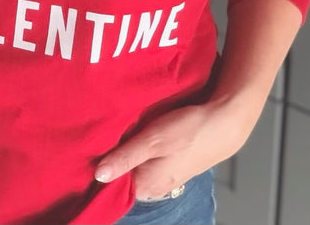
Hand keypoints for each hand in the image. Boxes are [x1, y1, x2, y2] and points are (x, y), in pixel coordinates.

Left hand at [94, 99, 254, 200]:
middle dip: (110, 156)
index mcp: (145, 186)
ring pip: (133, 164)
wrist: (223, 123)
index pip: (111, 185)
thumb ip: (125, 158)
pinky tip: (135, 132)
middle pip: (121, 174)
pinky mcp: (168, 163)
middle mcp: (152, 186)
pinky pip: (145, 158)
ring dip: (125, 149)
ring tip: (114, 130)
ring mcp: (161, 175)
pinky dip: (138, 146)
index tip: (86, 150)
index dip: (99, 167)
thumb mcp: (152, 140)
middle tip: (98, 134)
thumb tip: (98, 176)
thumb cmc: (189, 131)